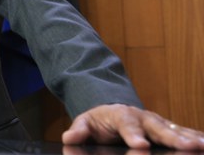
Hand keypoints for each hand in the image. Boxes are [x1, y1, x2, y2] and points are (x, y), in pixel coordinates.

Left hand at [62, 104, 203, 149]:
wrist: (111, 112)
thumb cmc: (99, 121)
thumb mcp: (85, 123)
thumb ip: (79, 130)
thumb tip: (70, 137)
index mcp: (121, 115)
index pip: (127, 125)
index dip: (134, 135)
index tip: (140, 146)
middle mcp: (143, 117)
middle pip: (158, 128)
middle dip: (172, 138)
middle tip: (187, 147)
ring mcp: (156, 123)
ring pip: (174, 131)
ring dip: (190, 138)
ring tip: (203, 146)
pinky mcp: (166, 130)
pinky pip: (182, 133)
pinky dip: (195, 137)